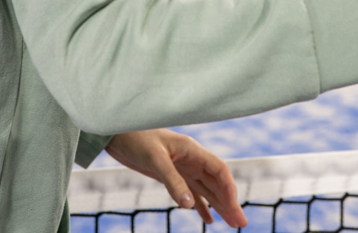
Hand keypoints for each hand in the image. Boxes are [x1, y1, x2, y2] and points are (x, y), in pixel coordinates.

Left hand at [105, 129, 246, 227]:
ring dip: (220, 206)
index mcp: (191, 150)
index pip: (219, 170)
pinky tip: (208, 220)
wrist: (117, 133)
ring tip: (232, 224)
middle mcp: (191, 159)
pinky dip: (201, 206)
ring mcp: (182, 168)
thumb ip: (172, 181)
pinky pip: (192, 193)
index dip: (228, 189)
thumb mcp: (154, 159)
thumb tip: (189, 205)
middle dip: (229, 202)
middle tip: (241, 224)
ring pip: (207, 190)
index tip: (233, 208)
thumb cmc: (135, 138)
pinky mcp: (171, 176)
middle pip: (216, 183)